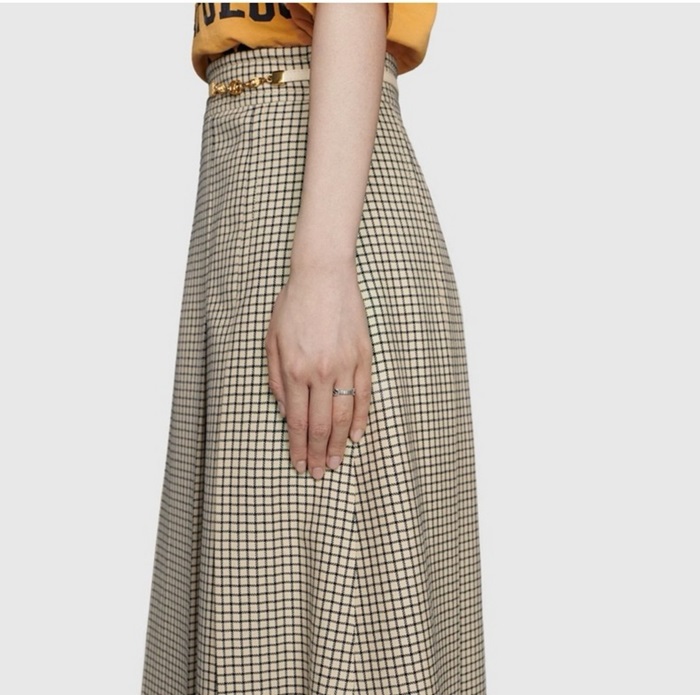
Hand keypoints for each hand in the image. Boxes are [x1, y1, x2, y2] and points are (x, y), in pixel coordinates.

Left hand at [265, 264, 371, 479]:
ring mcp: (345, 365)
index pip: (295, 420)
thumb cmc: (292, 304)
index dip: (297, 446)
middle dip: (317, 453)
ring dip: (337, 444)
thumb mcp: (272, 339)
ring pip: (343, 416)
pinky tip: (355, 436)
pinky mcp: (362, 357)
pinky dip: (360, 419)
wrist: (323, 275)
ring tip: (335, 463)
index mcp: (294, 369)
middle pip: (319, 425)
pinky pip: (363, 395)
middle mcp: (320, 372)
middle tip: (318, 473)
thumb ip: (274, 377)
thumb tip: (282, 409)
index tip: (298, 464)